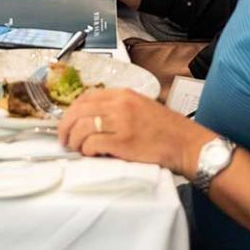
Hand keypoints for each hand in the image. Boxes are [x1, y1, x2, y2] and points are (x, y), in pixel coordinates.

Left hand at [57, 88, 212, 177]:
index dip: (72, 110)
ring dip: (74, 140)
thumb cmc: (166, 129)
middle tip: (63, 138)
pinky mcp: (123, 143)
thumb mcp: (140, 106)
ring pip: (83, 127)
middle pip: (79, 110)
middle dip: (66, 125)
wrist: (187, 144)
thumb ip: (118, 107)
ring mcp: (121, 123)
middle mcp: (119, 105)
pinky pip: (93, 144)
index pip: (86, 97)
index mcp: (122, 94)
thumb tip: (93, 117)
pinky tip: (90, 154)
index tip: (67, 121)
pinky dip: (87, 150)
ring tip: (75, 148)